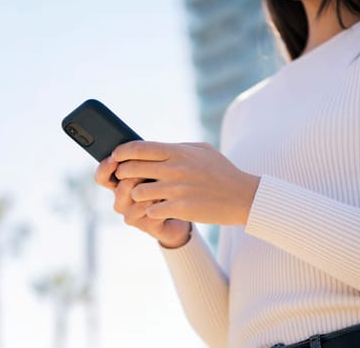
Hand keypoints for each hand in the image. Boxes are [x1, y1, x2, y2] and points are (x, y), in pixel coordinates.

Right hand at [95, 155, 191, 247]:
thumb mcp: (154, 167)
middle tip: (149, 172)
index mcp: (120, 183)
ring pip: (133, 200)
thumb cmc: (166, 183)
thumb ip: (142, 158)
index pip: (102, 176)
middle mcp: (122, 200)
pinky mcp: (146, 225)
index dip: (105, 168)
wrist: (183, 208)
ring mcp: (132, 214)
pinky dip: (158, 203)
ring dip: (148, 190)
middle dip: (134, 177)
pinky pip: (147, 213)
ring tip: (161, 184)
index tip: (114, 159)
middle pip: (118, 188)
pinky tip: (168, 197)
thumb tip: (136, 146)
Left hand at [112, 141, 259, 224]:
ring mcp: (177, 189)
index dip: (122, 152)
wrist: (243, 196)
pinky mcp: (181, 208)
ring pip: (138, 192)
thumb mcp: (202, 151)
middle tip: (123, 178)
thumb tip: (155, 148)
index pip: (139, 148)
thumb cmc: (222, 172)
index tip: (116, 156)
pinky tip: (158, 210)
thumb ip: (177, 148)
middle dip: (122, 174)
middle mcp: (175, 168)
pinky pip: (151, 211)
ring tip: (144, 197)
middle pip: (132, 169)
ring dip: (137, 196)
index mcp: (178, 152)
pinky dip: (152, 211)